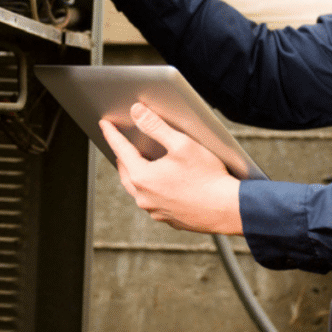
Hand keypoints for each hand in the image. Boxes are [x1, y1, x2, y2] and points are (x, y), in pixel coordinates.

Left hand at [99, 103, 243, 233]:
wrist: (228, 209)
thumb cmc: (208, 177)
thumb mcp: (181, 144)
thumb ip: (155, 126)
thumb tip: (136, 112)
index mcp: (142, 177)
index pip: (120, 149)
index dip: (112, 133)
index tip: (104, 124)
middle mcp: (143, 197)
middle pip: (125, 171)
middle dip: (122, 155)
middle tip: (120, 144)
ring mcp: (154, 210)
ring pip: (137, 189)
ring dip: (135, 174)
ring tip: (137, 163)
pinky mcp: (168, 218)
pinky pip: (152, 201)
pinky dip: (151, 189)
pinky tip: (160, 183)